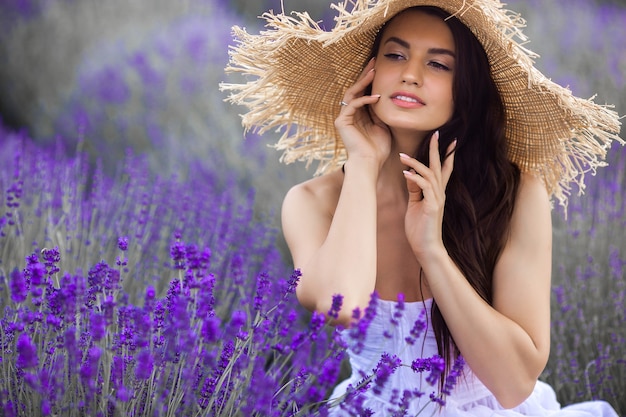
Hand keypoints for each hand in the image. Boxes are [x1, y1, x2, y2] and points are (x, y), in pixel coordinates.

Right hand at [334, 58, 390, 167]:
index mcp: (359, 115)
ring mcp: (344, 117)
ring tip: (374, 71)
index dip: (370, 80)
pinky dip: (364, 99)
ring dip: (363, 82)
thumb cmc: (377, 149)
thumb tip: (384, 96)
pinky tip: (376, 97)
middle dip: (365, 75)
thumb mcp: (383, 125)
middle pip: (355, 89)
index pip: (363, 92)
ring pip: (352, 93)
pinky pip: (353, 104)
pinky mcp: (342, 122)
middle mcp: (349, 114)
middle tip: (374, 61)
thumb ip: (380, 111)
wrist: (370, 163)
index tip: (378, 67)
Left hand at [400, 131, 455, 259]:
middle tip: (437, 134)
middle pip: (440, 167)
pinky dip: (415, 179)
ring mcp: (437, 200)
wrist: (426, 249)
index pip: (443, 170)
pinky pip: (425, 188)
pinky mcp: (432, 207)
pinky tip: (405, 173)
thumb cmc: (420, 229)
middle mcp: (439, 194)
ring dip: (416, 163)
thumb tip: (409, 175)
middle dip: (437, 150)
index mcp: (436, 193)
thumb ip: (414, 190)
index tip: (447, 140)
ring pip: (430, 175)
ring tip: (403, 156)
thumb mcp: (415, 205)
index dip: (445, 155)